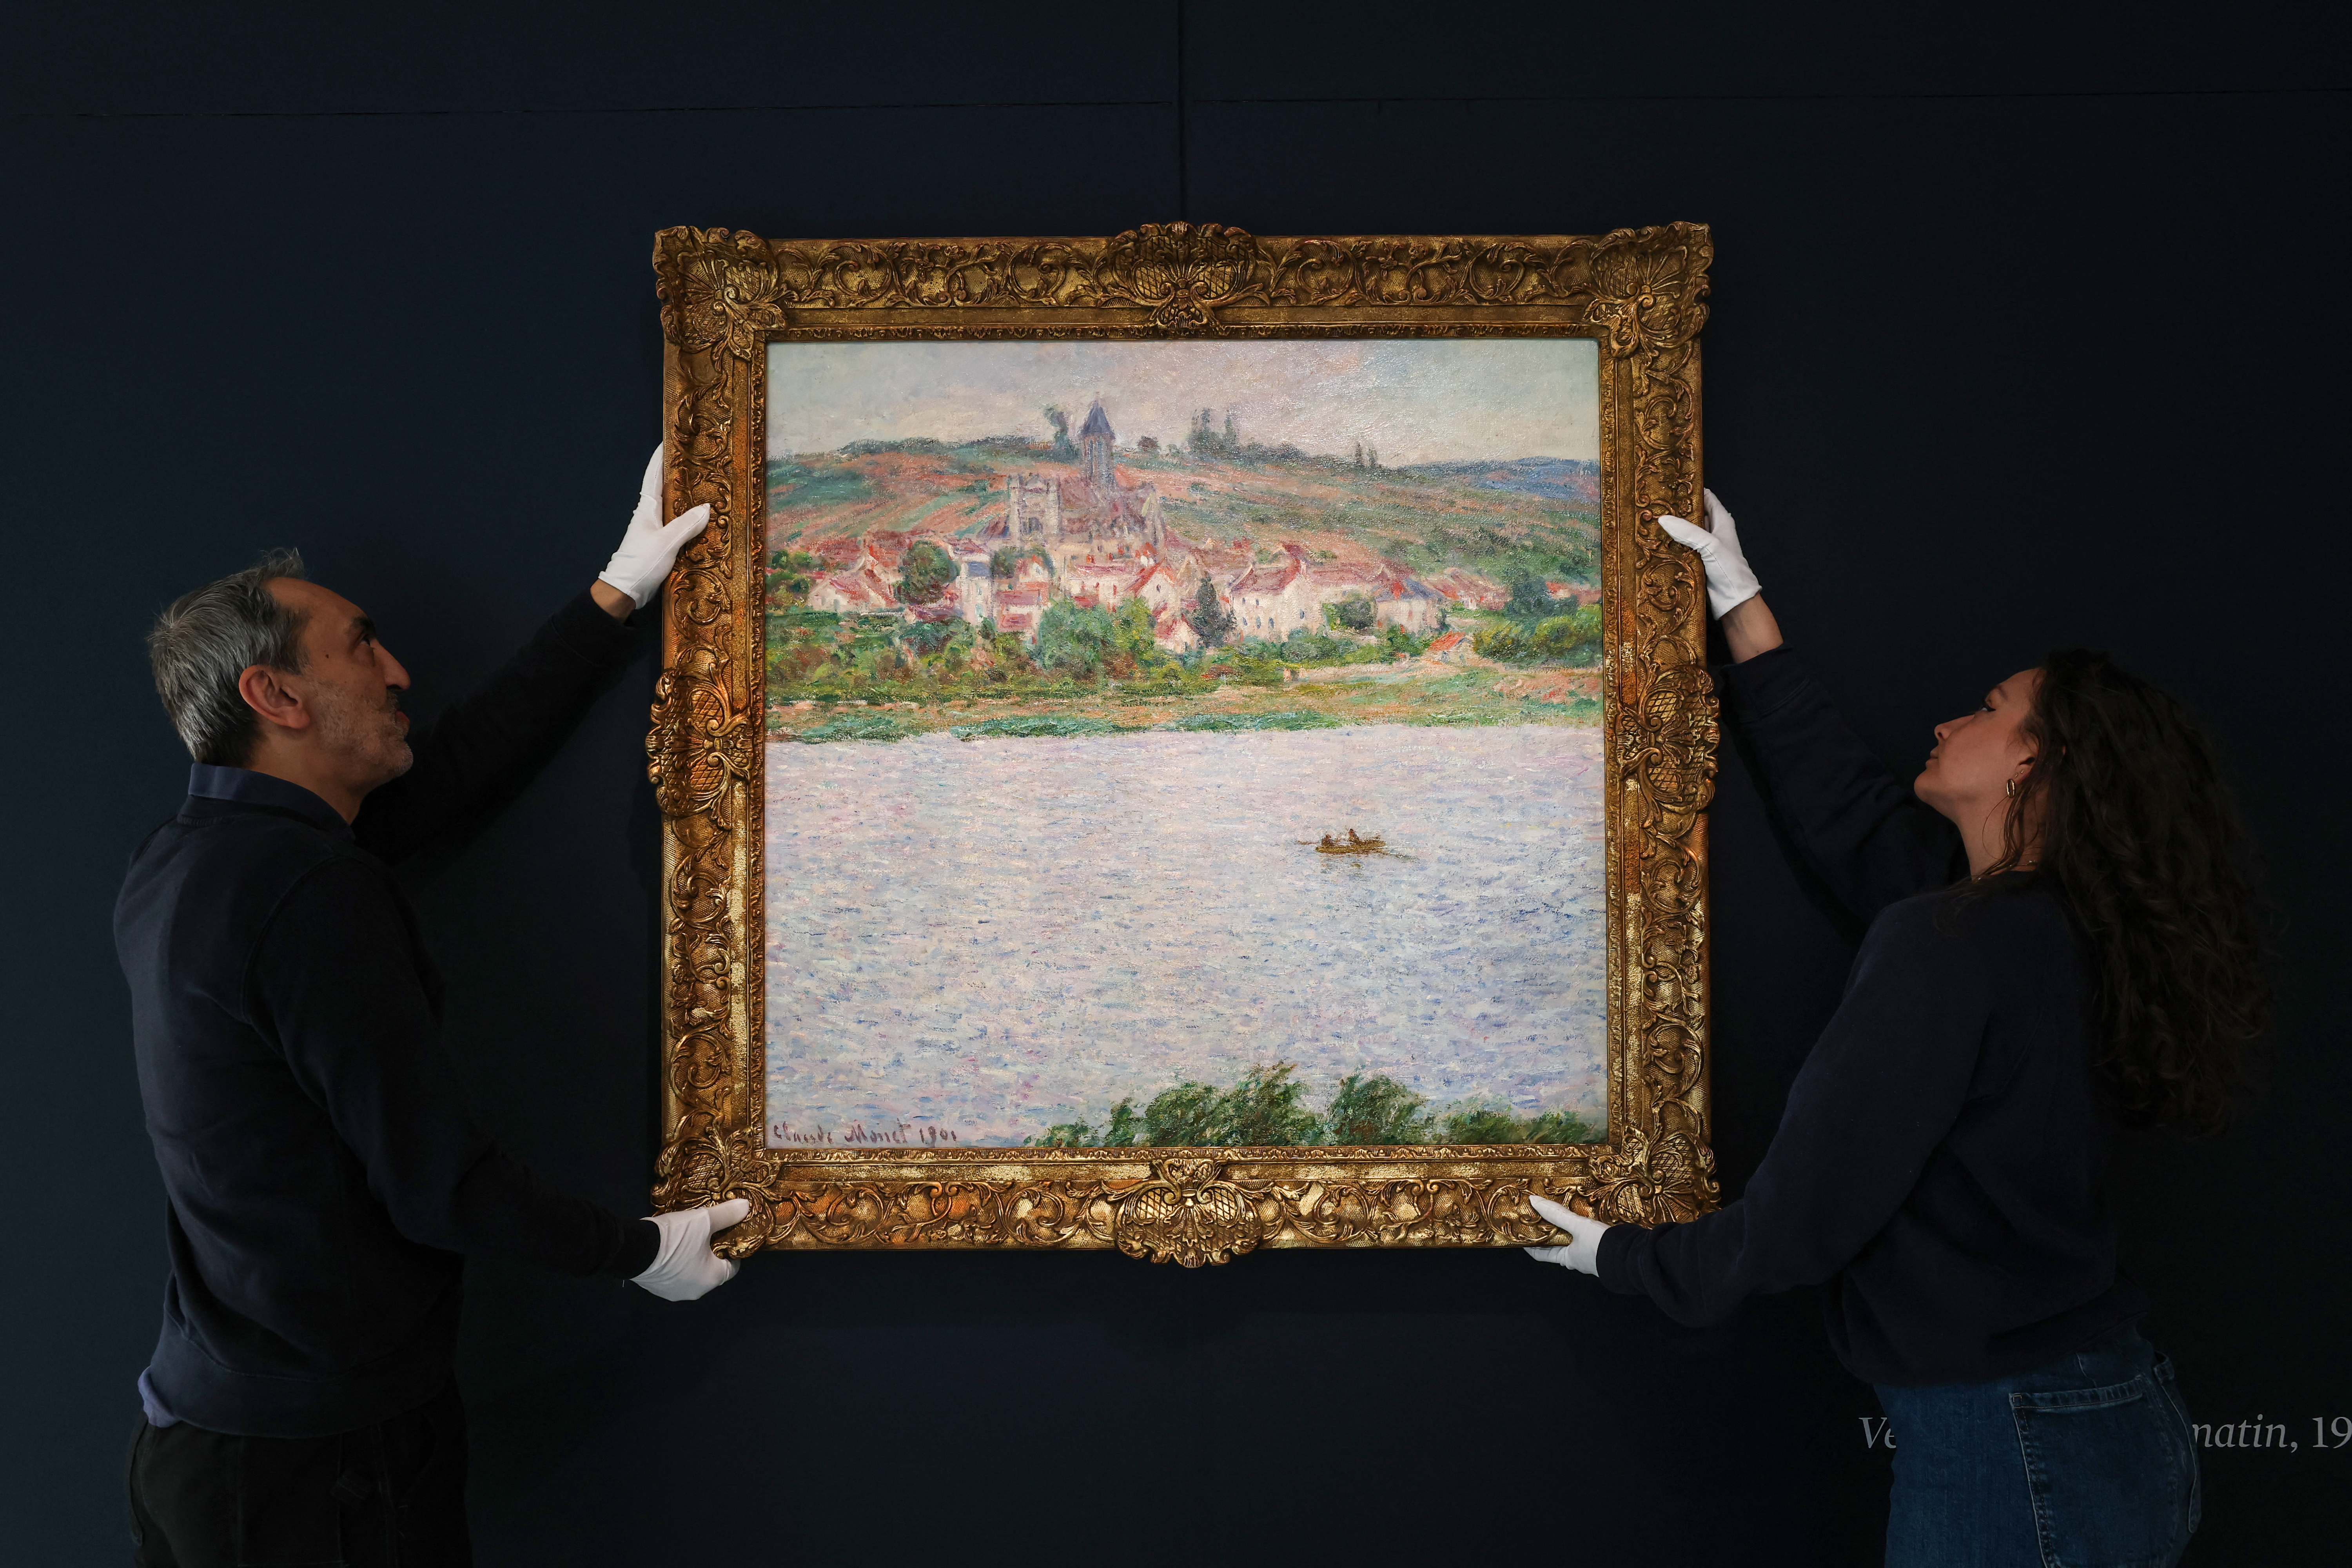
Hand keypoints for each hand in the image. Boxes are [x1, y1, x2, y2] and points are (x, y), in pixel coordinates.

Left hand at [596, 446, 712, 610]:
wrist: (624, 591)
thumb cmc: (641, 562)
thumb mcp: (667, 542)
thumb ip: (687, 524)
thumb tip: (707, 507)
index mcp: (646, 508)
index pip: (653, 476)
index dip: (660, 458)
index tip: (669, 441)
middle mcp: (649, 515)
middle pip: (665, 489)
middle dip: (679, 475)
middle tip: (697, 462)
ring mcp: (654, 530)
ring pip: (672, 508)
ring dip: (686, 499)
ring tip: (706, 488)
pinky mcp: (660, 544)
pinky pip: (677, 526)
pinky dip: (689, 520)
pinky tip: (703, 522)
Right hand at [630, 1197, 751, 1301]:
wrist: (634, 1248)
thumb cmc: (677, 1238)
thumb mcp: (704, 1220)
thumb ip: (727, 1214)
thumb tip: (747, 1206)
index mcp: (712, 1280)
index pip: (732, 1267)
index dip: (731, 1249)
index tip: (726, 1233)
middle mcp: (695, 1291)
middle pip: (710, 1269)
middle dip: (710, 1252)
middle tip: (706, 1232)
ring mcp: (673, 1292)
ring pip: (691, 1272)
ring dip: (691, 1257)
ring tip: (687, 1237)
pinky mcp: (656, 1288)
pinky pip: (673, 1274)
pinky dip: (675, 1262)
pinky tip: (670, 1246)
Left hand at [1523, 1193, 1610, 1275]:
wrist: (1633, 1255)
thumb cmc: (1602, 1246)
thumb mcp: (1577, 1226)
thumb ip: (1557, 1214)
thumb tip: (1534, 1202)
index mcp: (1567, 1258)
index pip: (1541, 1254)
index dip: (1529, 1245)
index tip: (1520, 1234)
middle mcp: (1577, 1259)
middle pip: (1556, 1245)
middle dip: (1548, 1232)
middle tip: (1539, 1217)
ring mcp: (1591, 1255)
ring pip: (1572, 1241)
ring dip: (1565, 1229)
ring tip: (1558, 1213)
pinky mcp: (1603, 1248)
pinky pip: (1586, 1238)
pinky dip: (1580, 1228)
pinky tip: (1582, 1218)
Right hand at [1656, 488, 1759, 618]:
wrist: (1733, 600)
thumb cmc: (1728, 569)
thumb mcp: (1709, 545)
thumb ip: (1688, 531)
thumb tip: (1663, 519)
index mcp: (1722, 520)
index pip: (1706, 497)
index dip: (1691, 490)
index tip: (1671, 485)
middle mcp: (1713, 531)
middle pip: (1693, 514)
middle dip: (1677, 510)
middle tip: (1655, 503)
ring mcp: (1704, 547)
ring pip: (1685, 532)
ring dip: (1672, 529)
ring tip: (1650, 520)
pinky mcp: (1696, 561)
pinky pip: (1681, 548)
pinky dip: (1671, 545)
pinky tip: (1655, 543)